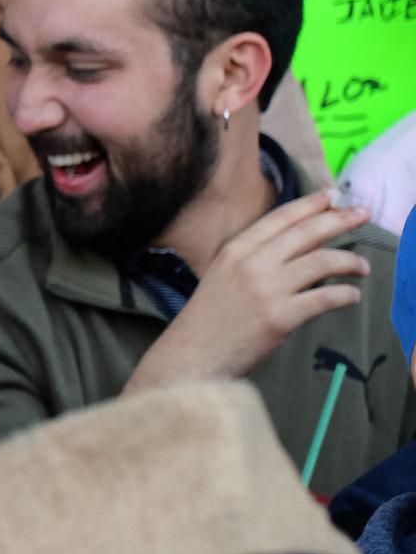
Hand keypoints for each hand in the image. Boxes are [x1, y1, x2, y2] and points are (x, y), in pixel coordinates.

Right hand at [126, 190, 370, 390]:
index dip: (312, 204)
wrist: (191, 357)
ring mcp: (266, 290)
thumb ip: (254, 258)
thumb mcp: (222, 276)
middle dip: (341, 220)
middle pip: (307, 232)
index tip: (335, 197)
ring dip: (349, 261)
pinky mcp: (280, 317)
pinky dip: (345, 295)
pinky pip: (325, 298)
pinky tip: (352, 296)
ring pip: (322, 261)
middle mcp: (251, 263)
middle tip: (363, 214)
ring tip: (362, 267)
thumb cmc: (208, 320)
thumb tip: (300, 246)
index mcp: (235, 250)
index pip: (282, 217)